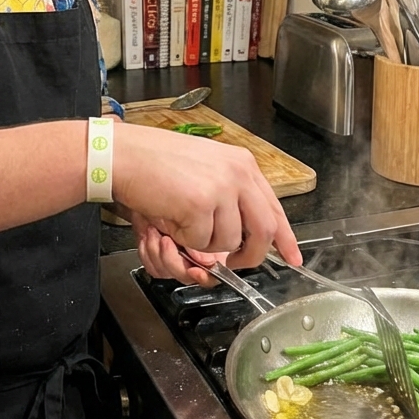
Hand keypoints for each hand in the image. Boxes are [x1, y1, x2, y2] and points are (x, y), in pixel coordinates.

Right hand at [113, 121, 301, 276]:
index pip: (274, 207)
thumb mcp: (207, 168)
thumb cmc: (157, 162)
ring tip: (183, 219)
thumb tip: (247, 231)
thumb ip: (232, 194)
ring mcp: (220, 189)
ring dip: (204, 242)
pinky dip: (184, 238)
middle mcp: (237, 174)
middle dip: (250, 255)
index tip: (292, 257)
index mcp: (242, 164)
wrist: (126, 155)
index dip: (285, 237)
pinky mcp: (200, 205)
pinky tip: (171, 215)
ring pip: (228, 241)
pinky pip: (200, 242)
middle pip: (262, 230)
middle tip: (234, 263)